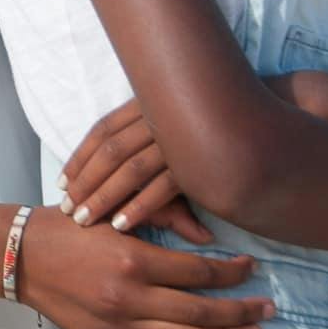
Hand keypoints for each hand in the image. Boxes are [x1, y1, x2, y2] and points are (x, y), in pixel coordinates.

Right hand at [16, 208, 271, 328]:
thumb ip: (160, 217)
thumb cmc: (67, 227)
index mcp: (134, 259)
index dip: (231, 273)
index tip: (250, 269)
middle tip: (268, 309)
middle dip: (240, 310)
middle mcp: (131, 297)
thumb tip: (206, 238)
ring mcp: (120, 326)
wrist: (21, 256)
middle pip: (201, 310)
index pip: (199, 271)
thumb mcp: (113, 211)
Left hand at [61, 98, 213, 243]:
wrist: (265, 113)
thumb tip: (127, 167)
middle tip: (67, 209)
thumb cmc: (214, 125)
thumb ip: (148, 151)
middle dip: (85, 180)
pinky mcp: (197, 160)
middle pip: (110, 151)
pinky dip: (139, 205)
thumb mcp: (174, 131)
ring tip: (84, 220)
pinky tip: (121, 225)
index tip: (62, 183)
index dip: (80, 157)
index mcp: (148, 103)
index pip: (102, 130)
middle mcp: (159, 116)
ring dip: (104, 196)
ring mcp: (178, 136)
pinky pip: (162, 186)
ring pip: (130, 169)